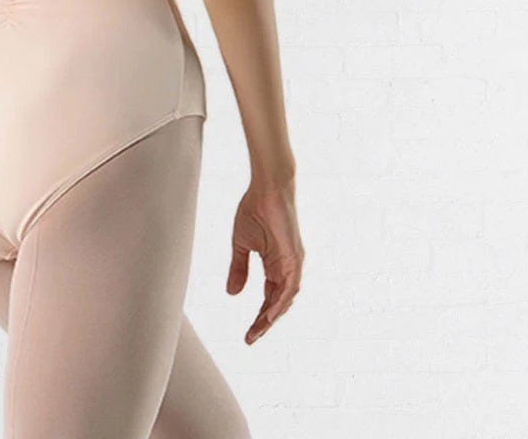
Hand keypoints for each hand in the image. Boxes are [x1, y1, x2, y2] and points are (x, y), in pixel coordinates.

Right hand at [226, 181, 302, 343]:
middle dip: (264, 322)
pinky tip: (270, 314)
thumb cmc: (255, 209)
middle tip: (250, 339)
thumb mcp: (241, 244)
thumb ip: (239, 269)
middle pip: (277, 303)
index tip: (247, 334)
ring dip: (272, 316)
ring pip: (286, 299)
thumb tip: (233, 294)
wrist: (266, 188)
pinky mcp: (295, 257)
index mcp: (275, 265)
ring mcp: (292, 263)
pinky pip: (290, 286)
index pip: (268, 298)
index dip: (258, 317)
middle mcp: (287, 268)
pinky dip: (281, 301)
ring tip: (258, 331)